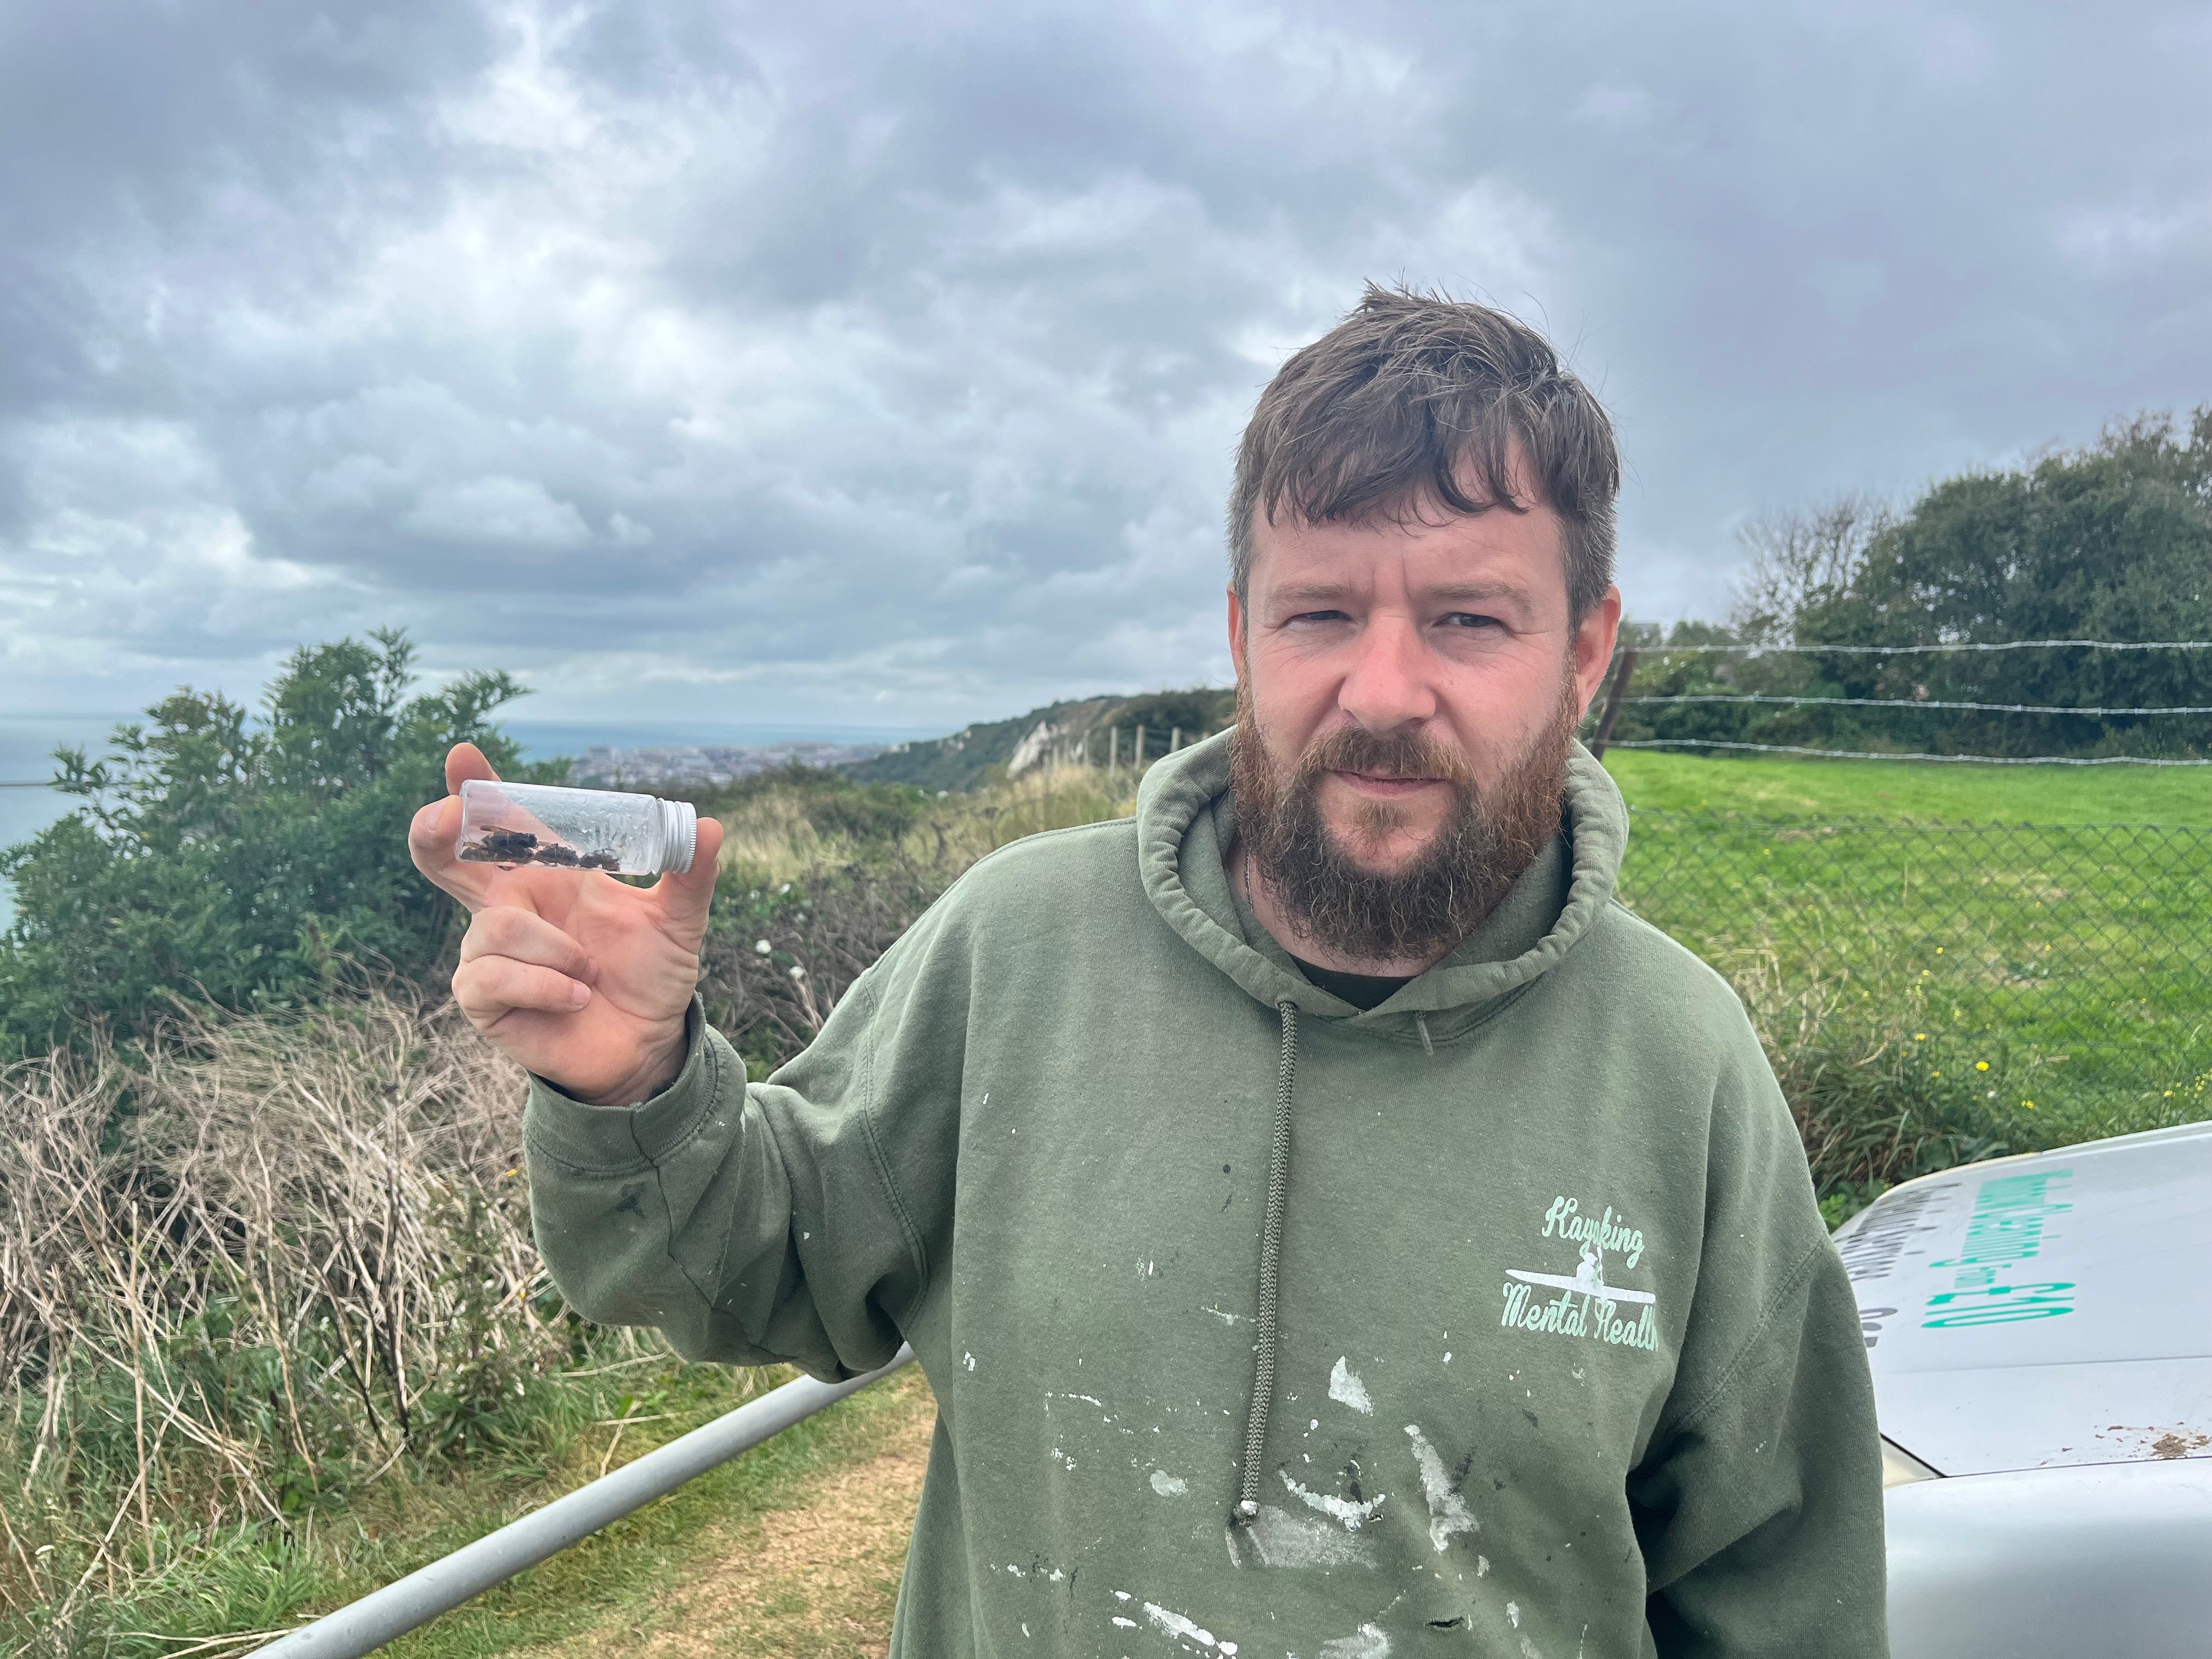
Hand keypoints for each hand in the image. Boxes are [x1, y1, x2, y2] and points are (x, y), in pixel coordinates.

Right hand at [408, 743, 725, 1104]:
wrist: (647, 1042)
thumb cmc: (651, 974)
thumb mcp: (679, 921)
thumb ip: (691, 875)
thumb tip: (710, 827)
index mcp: (549, 874)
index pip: (503, 822)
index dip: (477, 788)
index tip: (463, 756)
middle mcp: (509, 905)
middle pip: (443, 857)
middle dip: (434, 830)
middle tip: (447, 817)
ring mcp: (489, 950)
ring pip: (496, 926)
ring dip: (555, 949)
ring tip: (592, 973)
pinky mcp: (483, 997)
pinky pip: (493, 976)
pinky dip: (544, 985)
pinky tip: (577, 997)